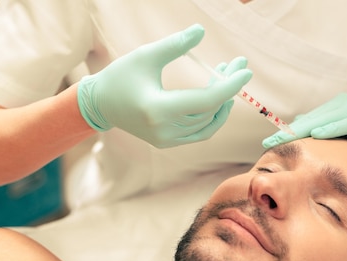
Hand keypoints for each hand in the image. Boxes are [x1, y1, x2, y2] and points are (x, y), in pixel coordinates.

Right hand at [77, 24, 252, 147]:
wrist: (100, 104)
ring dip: (222, 101)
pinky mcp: (168, 143)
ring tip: (225, 76)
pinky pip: (200, 132)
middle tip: (237, 65)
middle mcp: (165, 130)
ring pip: (208, 123)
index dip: (229, 86)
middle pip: (210, 110)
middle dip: (228, 87)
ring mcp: (167, 140)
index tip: (245, 71)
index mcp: (159, 109)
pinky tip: (219, 98)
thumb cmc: (121, 76)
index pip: (206, 101)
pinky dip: (213, 117)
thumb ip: (175, 44)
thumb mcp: (146, 55)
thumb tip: (201, 31)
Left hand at [262, 94, 346, 148]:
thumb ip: (335, 132)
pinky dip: (332, 128)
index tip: (268, 143)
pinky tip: (318, 135)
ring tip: (283, 139)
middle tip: (268, 143)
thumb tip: (310, 134)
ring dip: (302, 130)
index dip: (288, 132)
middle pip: (310, 120)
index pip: (308, 122)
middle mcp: (343, 105)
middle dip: (288, 132)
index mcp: (338, 110)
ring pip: (324, 120)